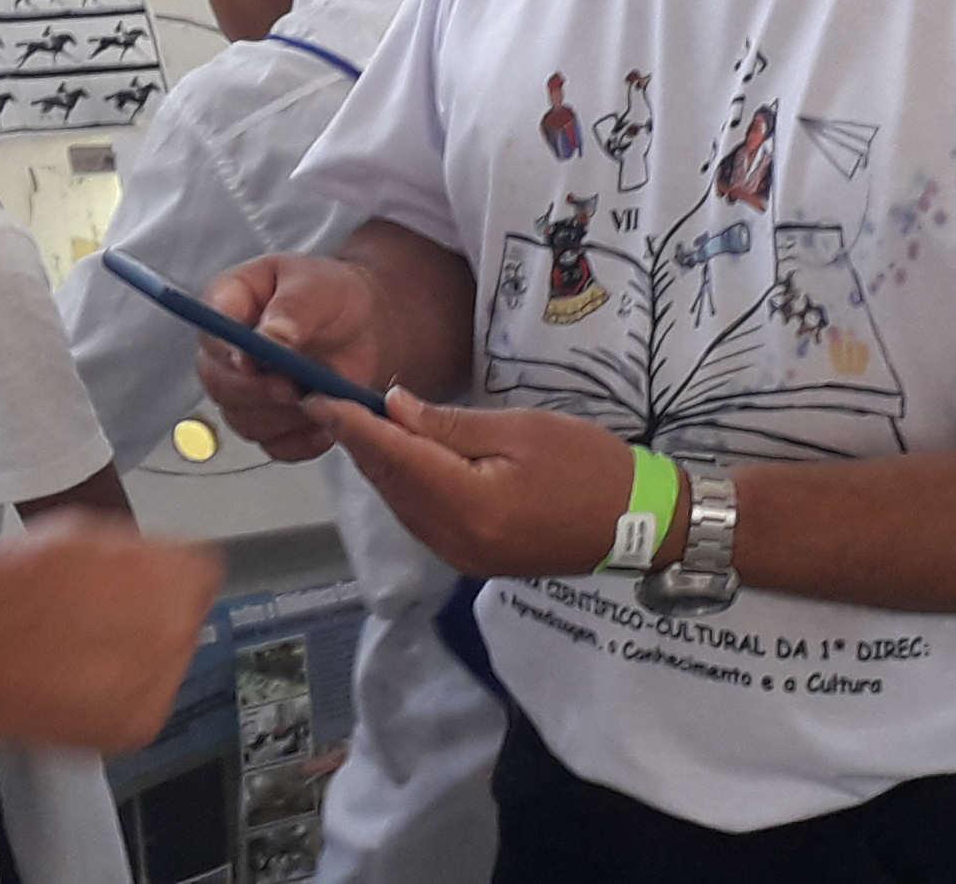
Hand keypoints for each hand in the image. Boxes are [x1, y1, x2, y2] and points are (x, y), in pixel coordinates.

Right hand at [0, 513, 220, 750]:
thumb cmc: (8, 589)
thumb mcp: (79, 533)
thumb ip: (133, 548)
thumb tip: (152, 560)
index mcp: (173, 578)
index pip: (201, 571)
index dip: (164, 573)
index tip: (144, 581)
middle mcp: (176, 635)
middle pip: (183, 619)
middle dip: (151, 615)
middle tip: (99, 615)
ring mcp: (158, 688)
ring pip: (163, 665)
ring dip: (134, 658)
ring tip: (77, 649)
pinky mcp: (135, 730)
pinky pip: (139, 703)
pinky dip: (115, 696)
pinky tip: (72, 679)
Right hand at [194, 256, 388, 460]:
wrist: (364, 324)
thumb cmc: (331, 293)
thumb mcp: (317, 286)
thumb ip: (292, 310)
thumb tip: (270, 338)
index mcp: (230, 305)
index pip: (210, 333)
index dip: (225, 352)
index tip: (251, 361)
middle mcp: (229, 353)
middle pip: (219, 385)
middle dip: (256, 392)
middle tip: (291, 387)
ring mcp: (246, 392)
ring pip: (245, 421)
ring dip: (284, 416)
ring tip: (319, 396)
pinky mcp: (272, 423)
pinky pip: (275, 445)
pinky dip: (302, 439)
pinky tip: (325, 418)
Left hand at [320, 389, 639, 579]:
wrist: (638, 522)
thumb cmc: (589, 464)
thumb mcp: (520, 429)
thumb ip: (450, 425)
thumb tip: (394, 407)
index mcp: (469, 503)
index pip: (394, 457)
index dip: (353, 424)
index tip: (317, 395)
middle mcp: (454, 539)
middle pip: (390, 484)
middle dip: (358, 442)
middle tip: (326, 401)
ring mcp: (461, 556)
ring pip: (400, 504)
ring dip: (378, 464)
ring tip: (354, 422)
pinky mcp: (471, 559)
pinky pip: (420, 518)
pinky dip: (402, 486)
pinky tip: (397, 458)